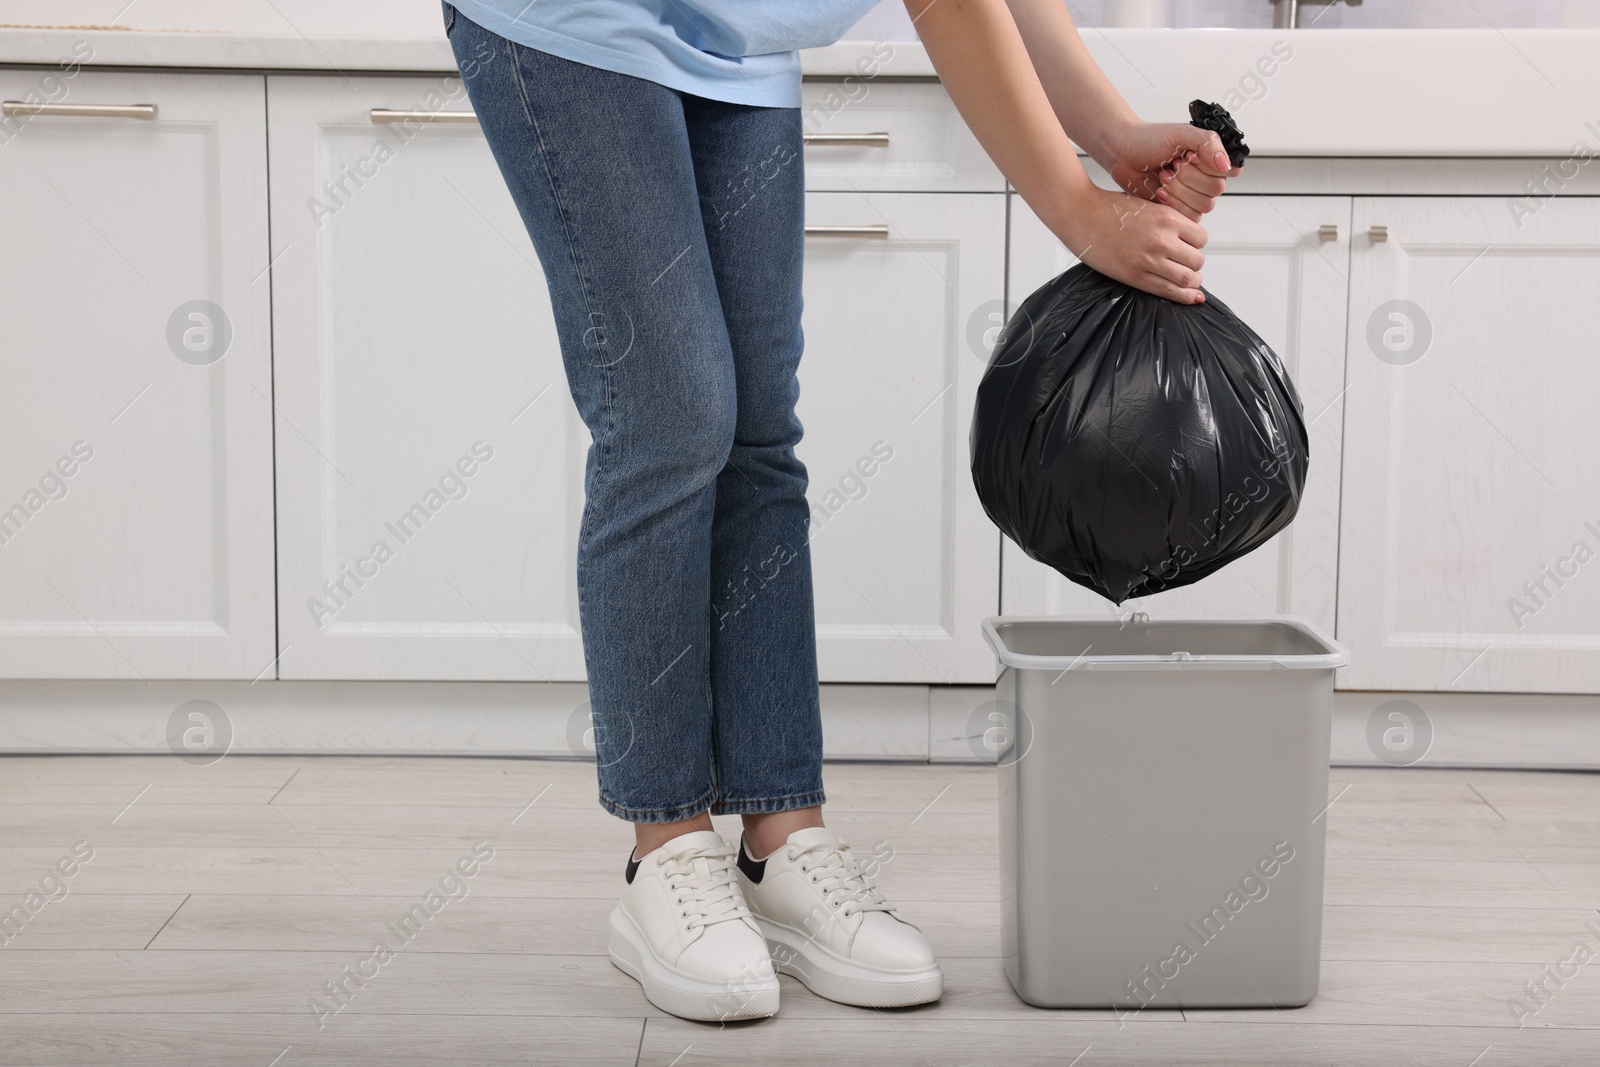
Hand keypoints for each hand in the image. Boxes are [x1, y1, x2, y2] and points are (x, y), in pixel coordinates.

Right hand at [1054, 182, 1208, 304]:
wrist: (1081, 214)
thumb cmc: (1108, 209)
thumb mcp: (1147, 206)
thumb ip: (1167, 222)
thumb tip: (1184, 239)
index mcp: (1167, 218)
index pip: (1201, 238)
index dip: (1196, 245)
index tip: (1189, 248)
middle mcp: (1163, 239)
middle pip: (1197, 260)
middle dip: (1194, 264)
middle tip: (1185, 264)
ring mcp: (1149, 259)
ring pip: (1188, 278)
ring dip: (1191, 281)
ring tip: (1186, 280)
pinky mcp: (1135, 276)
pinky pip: (1169, 290)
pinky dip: (1185, 296)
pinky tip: (1192, 297)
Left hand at [1098, 121, 1241, 222]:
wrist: (1123, 153)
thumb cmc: (1149, 139)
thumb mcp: (1182, 133)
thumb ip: (1209, 144)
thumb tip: (1226, 164)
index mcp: (1212, 157)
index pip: (1230, 171)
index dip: (1207, 166)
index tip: (1188, 156)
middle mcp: (1206, 177)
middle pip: (1215, 190)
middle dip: (1188, 178)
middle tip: (1172, 166)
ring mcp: (1193, 195)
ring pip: (1203, 205)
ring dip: (1179, 190)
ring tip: (1164, 176)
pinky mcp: (1179, 209)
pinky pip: (1189, 217)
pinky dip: (1173, 204)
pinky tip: (1160, 190)